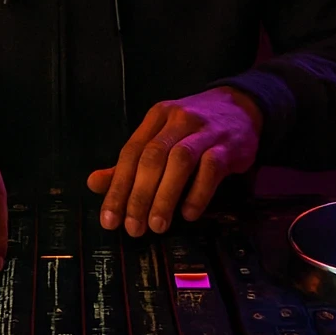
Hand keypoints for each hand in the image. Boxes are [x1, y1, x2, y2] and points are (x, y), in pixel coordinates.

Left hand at [87, 88, 261, 236]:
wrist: (241, 106)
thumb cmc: (194, 128)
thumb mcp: (161, 136)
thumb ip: (131, 162)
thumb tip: (94, 183)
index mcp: (156, 117)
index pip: (131, 152)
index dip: (118, 186)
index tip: (109, 219)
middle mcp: (178, 120)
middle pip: (152, 156)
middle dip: (139, 195)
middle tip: (132, 228)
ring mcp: (204, 131)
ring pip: (179, 161)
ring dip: (165, 196)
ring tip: (156, 226)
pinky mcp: (228, 146)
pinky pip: (211, 168)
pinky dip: (197, 193)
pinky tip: (188, 213)